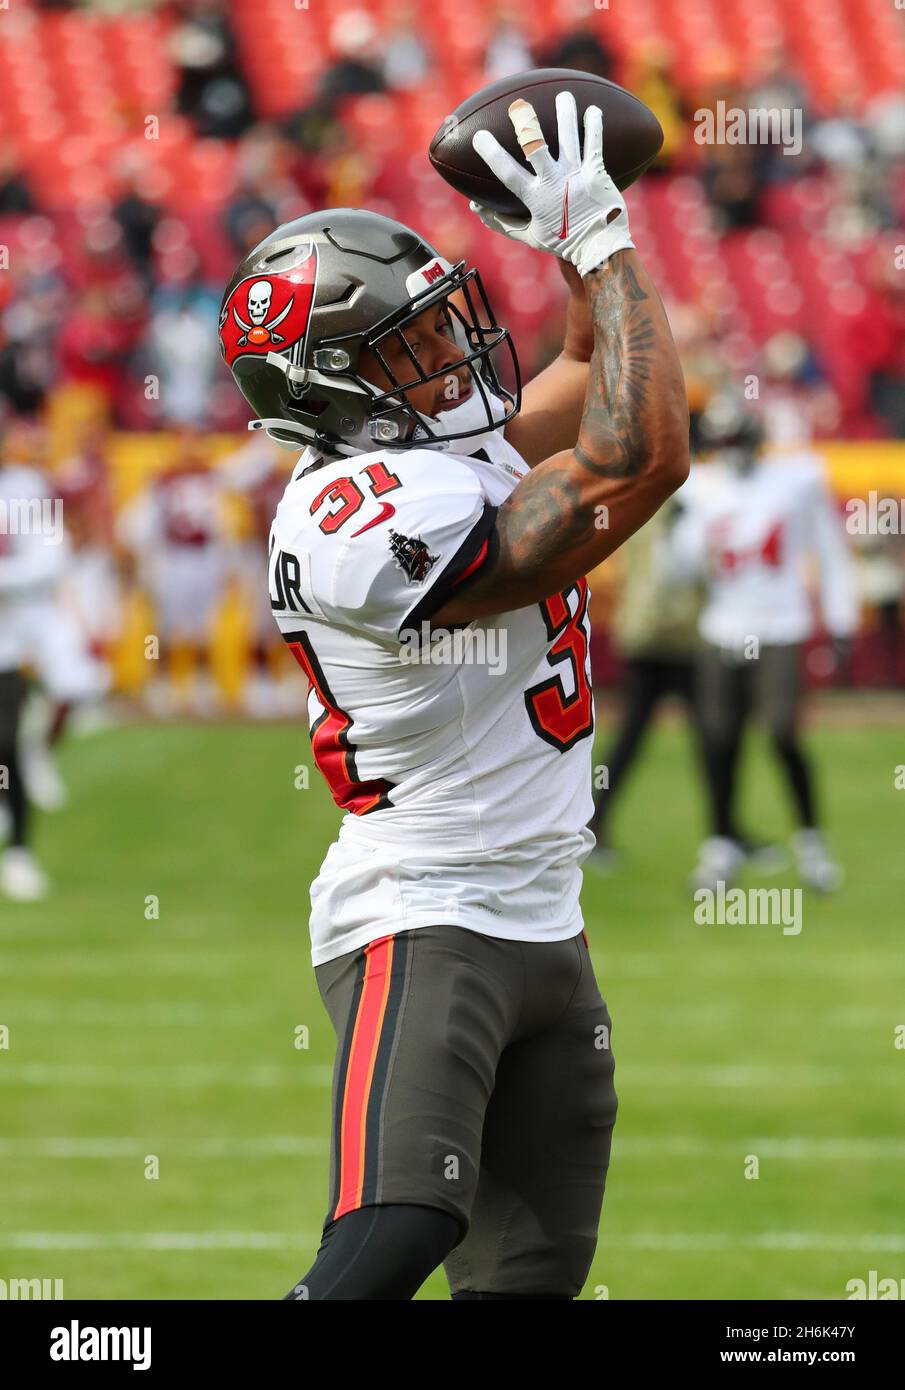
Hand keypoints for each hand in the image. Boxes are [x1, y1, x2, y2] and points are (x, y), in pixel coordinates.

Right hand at [467, 92, 633, 277]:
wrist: (599, 247)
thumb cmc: (562, 241)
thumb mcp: (529, 236)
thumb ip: (501, 222)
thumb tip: (475, 208)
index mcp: (535, 198)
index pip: (508, 173)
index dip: (493, 155)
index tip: (480, 137)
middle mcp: (555, 182)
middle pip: (537, 148)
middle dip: (526, 126)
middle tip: (519, 106)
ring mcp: (576, 175)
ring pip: (569, 138)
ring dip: (566, 114)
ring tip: (564, 96)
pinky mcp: (596, 172)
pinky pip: (594, 144)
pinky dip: (594, 125)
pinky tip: (593, 109)